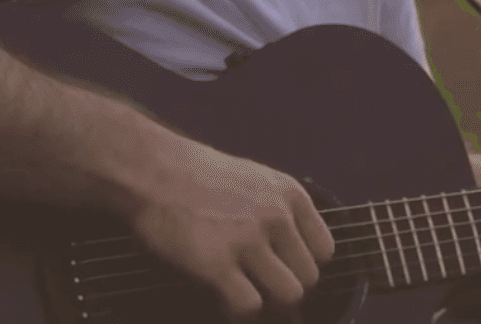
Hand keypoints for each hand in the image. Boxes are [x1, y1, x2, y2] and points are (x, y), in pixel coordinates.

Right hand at [125, 136, 334, 319]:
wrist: (156, 172)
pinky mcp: (217, 265)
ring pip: (288, 296)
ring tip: (243, 288)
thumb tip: (295, 258)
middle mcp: (276, 215)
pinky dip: (237, 308)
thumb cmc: (203, 177)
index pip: (324, 251)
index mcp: (290, 194)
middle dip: (285, 286)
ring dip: (267, 301)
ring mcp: (248, 240)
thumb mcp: (257, 180)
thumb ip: (281, 213)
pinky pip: (249, 307)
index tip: (283, 267)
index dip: (303, 265)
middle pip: (308, 278)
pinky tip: (221, 293)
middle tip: (258, 282)